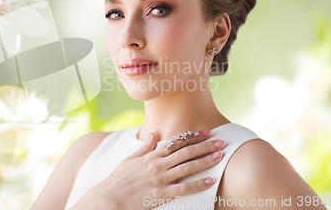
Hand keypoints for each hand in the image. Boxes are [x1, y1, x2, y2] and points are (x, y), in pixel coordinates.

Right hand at [87, 130, 225, 209]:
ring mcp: (160, 179)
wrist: (109, 197)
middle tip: (221, 142)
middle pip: (187, 152)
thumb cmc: (118, 179)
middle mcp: (158, 164)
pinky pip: (183, 189)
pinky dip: (198, 184)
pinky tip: (210, 180)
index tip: (207, 132)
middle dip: (206, 146)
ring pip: (188, 167)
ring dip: (205, 161)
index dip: (194, 137)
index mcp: (151, 155)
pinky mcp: (161, 194)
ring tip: (220, 156)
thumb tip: (151, 134)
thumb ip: (144, 147)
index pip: (177, 142)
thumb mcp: (129, 159)